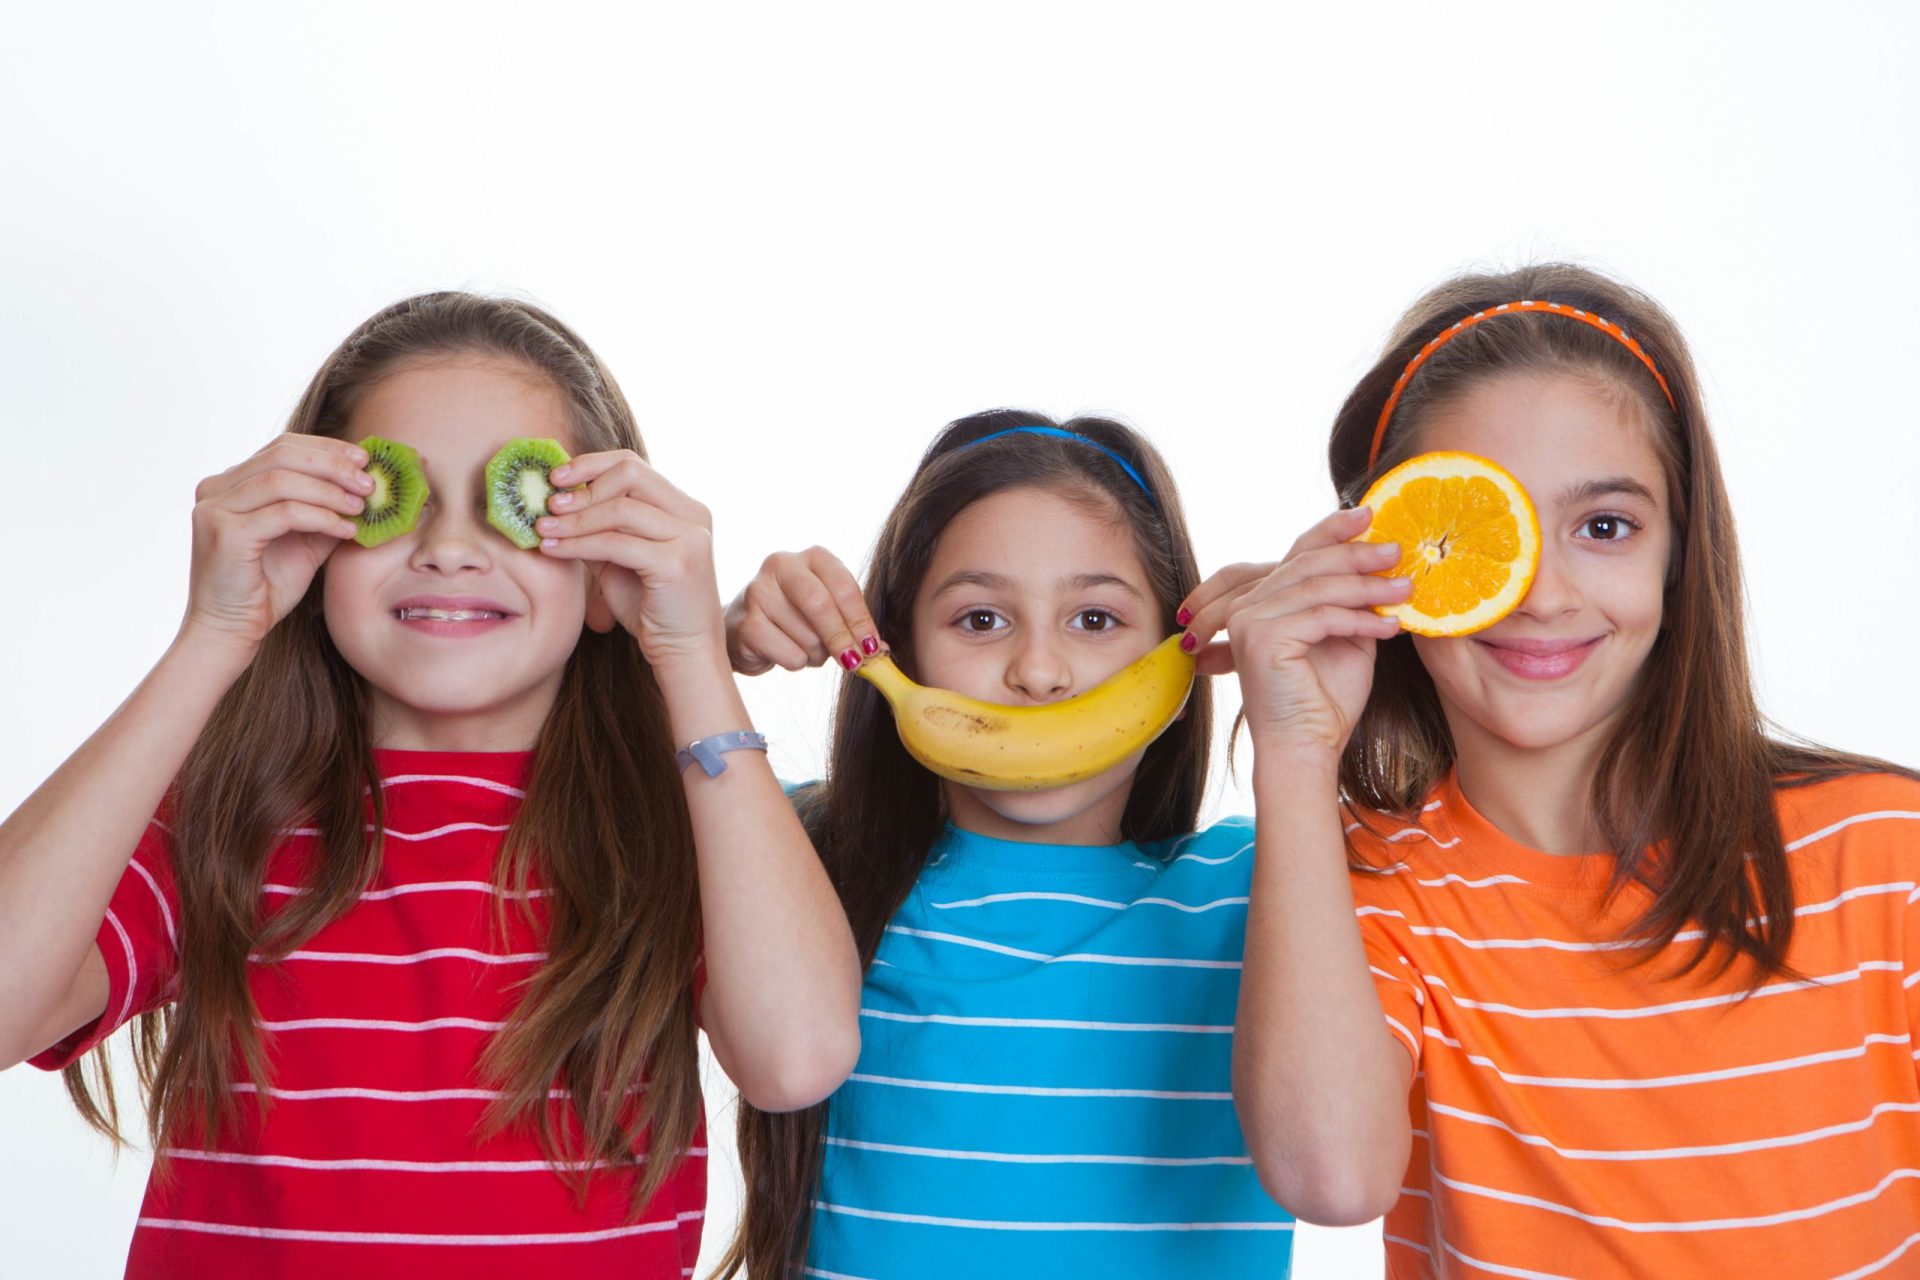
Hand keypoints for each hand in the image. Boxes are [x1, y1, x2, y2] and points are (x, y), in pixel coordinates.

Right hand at [182, 435, 370, 650]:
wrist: (231, 630)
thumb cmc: (266, 587)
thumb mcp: (305, 541)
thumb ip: (326, 511)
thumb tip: (367, 487)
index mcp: (230, 484)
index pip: (282, 448)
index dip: (326, 448)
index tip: (364, 458)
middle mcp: (215, 490)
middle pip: (282, 456)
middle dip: (333, 465)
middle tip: (369, 481)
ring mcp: (215, 509)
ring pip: (282, 481)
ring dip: (330, 491)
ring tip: (362, 505)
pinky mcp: (224, 534)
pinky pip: (284, 514)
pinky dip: (321, 517)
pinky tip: (347, 530)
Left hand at [531, 451, 724, 667]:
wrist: (684, 652)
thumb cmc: (652, 609)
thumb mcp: (621, 559)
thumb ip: (600, 529)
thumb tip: (556, 502)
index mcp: (685, 508)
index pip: (634, 466)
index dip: (591, 465)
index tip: (555, 478)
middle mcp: (694, 516)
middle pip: (630, 474)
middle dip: (583, 485)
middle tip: (548, 503)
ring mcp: (690, 538)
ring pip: (619, 509)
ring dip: (574, 518)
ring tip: (542, 529)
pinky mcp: (678, 563)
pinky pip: (616, 543)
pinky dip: (578, 544)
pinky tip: (553, 549)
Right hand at [723, 546, 878, 674]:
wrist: (745, 629)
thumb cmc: (796, 618)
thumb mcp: (828, 610)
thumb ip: (853, 624)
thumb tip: (880, 650)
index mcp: (813, 556)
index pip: (843, 586)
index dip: (860, 619)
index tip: (872, 646)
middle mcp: (782, 565)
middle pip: (820, 604)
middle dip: (841, 638)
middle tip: (854, 661)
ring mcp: (758, 591)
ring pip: (807, 636)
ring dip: (817, 654)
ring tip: (806, 649)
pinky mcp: (745, 623)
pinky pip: (788, 654)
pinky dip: (796, 663)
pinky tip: (784, 653)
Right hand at [1177, 507, 1410, 757]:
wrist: (1307, 748)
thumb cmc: (1325, 702)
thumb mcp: (1344, 638)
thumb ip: (1350, 602)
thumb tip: (1384, 565)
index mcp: (1263, 601)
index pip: (1299, 552)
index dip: (1333, 530)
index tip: (1371, 514)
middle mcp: (1248, 606)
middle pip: (1308, 562)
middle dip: (1358, 553)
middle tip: (1399, 551)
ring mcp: (1250, 620)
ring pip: (1318, 586)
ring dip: (1368, 586)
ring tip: (1407, 589)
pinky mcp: (1261, 638)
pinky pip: (1322, 616)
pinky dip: (1361, 619)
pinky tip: (1391, 627)